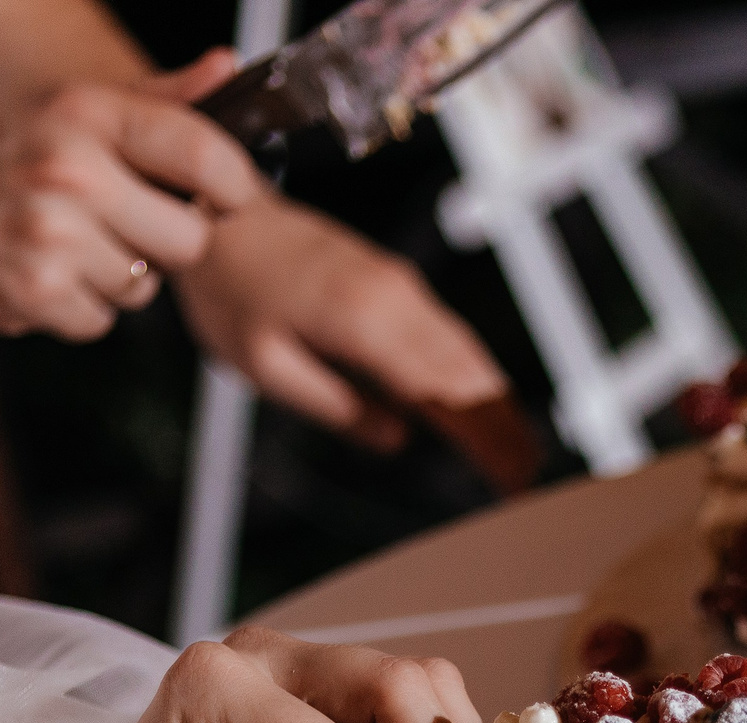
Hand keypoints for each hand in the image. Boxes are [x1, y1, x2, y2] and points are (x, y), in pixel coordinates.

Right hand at [0, 55, 264, 342]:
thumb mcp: (44, 106)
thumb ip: (147, 98)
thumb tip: (225, 67)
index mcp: (79, 111)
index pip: (203, 150)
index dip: (232, 185)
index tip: (228, 197)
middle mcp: (70, 168)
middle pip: (188, 237)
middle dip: (159, 243)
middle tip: (109, 227)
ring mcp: (52, 234)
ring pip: (143, 286)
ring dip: (111, 280)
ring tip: (54, 247)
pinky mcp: (34, 293)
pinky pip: (99, 320)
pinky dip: (72, 310)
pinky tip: (30, 277)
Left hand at [176, 198, 539, 491]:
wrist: (218, 216)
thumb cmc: (231, 292)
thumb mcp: (266, 367)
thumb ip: (335, 406)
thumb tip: (395, 438)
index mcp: (364, 324)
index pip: (446, 396)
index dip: (486, 442)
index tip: (512, 482)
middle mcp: (396, 299)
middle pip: (472, 375)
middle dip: (507, 429)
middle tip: (529, 481)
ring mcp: (402, 286)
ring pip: (469, 353)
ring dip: (500, 404)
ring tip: (521, 453)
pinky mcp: (398, 282)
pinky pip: (451, 334)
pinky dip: (477, 375)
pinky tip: (487, 404)